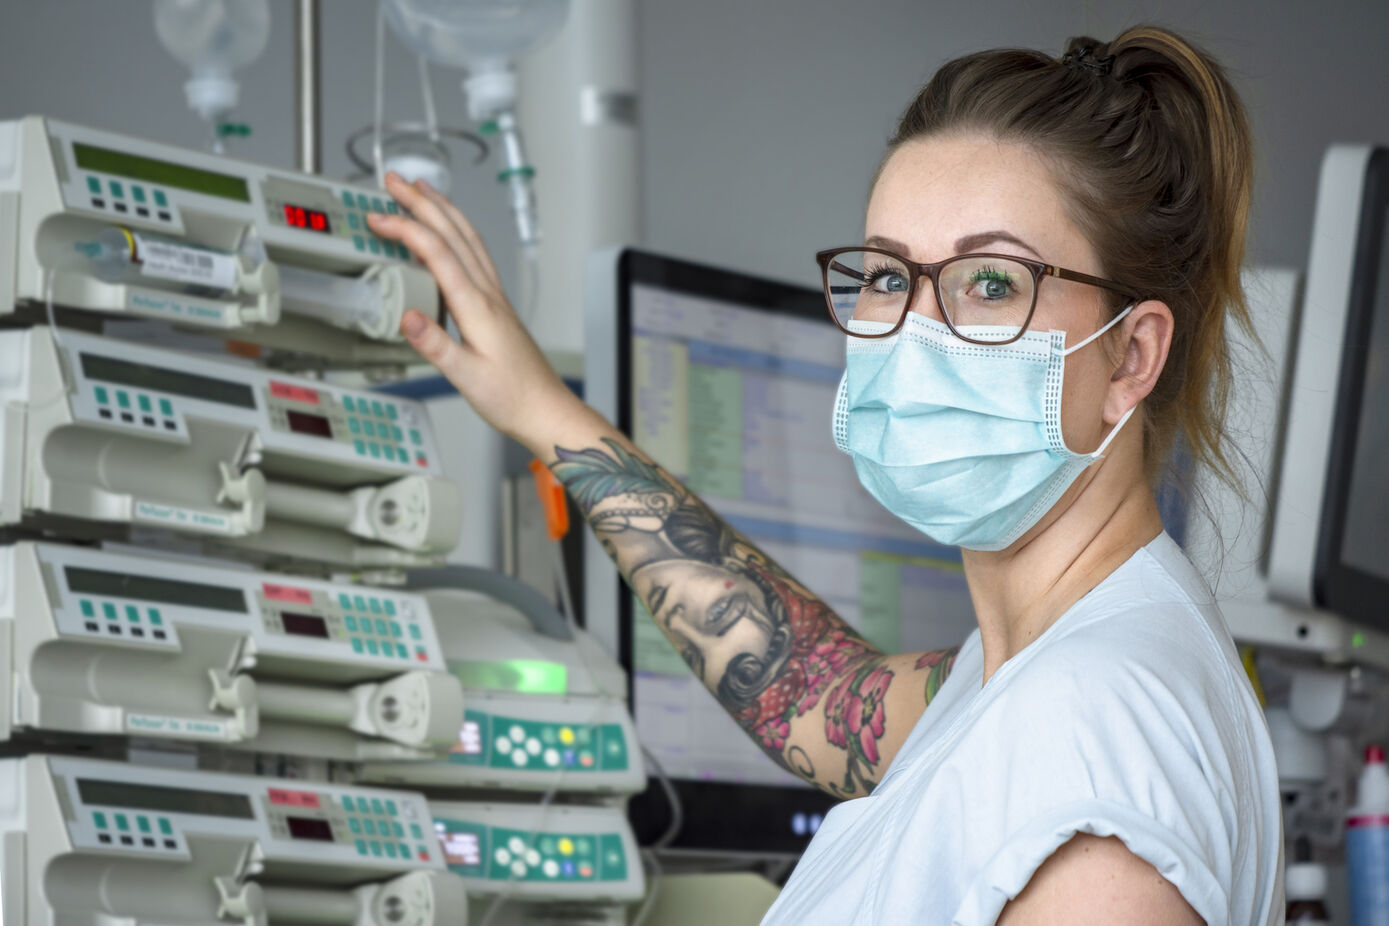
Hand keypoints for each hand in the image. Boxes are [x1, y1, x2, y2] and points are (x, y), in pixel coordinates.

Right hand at [366, 173, 589, 452]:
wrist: (545, 409)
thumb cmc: (511, 397)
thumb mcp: (466, 377)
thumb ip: (434, 345)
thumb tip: (407, 317)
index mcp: (477, 307)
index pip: (437, 253)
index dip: (406, 229)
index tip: (378, 217)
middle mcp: (489, 295)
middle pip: (453, 234)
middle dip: (422, 202)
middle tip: (394, 180)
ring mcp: (495, 298)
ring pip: (468, 239)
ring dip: (443, 211)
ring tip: (422, 191)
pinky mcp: (497, 307)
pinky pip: (476, 256)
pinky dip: (458, 234)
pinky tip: (452, 235)